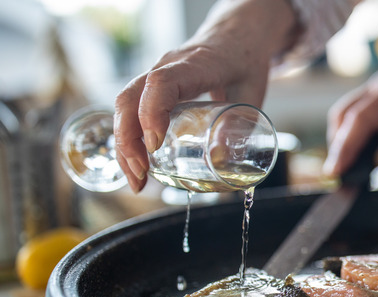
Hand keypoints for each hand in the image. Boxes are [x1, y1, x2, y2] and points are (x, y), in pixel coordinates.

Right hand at [113, 0, 297, 192]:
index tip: (154, 144)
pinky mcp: (153, 87)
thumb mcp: (252, 92)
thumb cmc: (245, 61)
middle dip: (128, 139)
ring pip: (125, 106)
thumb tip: (222, 159)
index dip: (152, 112)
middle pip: (130, 97)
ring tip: (137, 181)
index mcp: (194, 64)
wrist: (236, 35)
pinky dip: (130, 139)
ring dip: (124, 144)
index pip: (162, 83)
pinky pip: (131, 110)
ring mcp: (155, 75)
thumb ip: (241, 123)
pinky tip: (137, 166)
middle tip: (141, 174)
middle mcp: (166, 67)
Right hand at [323, 29, 377, 176]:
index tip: (335, 173)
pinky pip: (358, 115)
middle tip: (340, 181)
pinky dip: (353, 135)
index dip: (345, 148)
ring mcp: (377, 90)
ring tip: (349, 172)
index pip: (360, 121)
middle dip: (338, 150)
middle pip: (344, 117)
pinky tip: (362, 155)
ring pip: (346, 116)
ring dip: (343, 142)